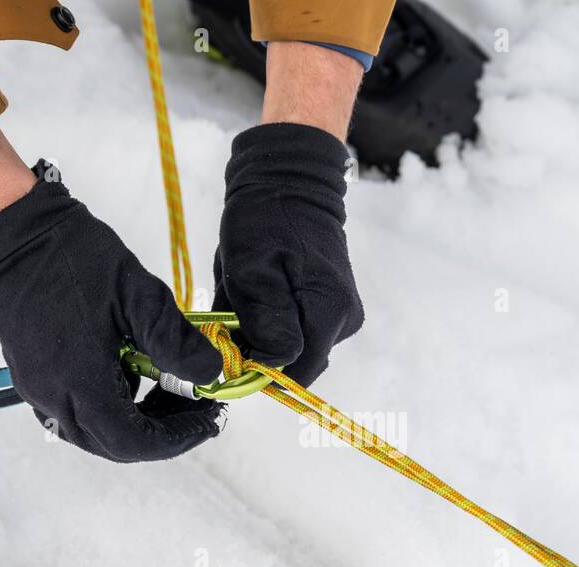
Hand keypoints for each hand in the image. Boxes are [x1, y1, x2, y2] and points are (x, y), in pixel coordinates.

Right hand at [0, 161, 224, 461]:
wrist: (18, 235)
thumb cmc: (74, 258)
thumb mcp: (139, 295)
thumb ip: (175, 341)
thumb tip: (211, 375)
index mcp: (79, 381)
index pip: (133, 441)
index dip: (176, 439)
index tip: (207, 420)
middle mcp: (53, 396)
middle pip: (115, 444)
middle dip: (162, 432)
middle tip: (198, 405)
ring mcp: (38, 390)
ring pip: (95, 432)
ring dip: (138, 420)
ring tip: (172, 386)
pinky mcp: (33, 378)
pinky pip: (77, 412)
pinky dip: (113, 406)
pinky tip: (135, 375)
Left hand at [213, 122, 363, 386]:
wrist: (290, 180)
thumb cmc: (265, 220)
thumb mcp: (250, 271)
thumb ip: (264, 324)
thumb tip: (272, 368)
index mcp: (331, 313)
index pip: (297, 373)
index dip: (261, 370)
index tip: (232, 344)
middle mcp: (346, 321)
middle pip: (297, 362)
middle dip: (261, 348)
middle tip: (233, 314)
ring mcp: (344, 315)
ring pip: (297, 347)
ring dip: (265, 333)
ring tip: (247, 295)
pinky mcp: (336, 306)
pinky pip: (301, 330)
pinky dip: (275, 320)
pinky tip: (262, 292)